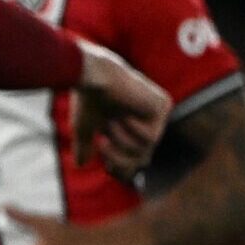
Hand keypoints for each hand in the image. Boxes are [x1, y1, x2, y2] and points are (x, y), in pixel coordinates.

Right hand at [72, 40, 166, 176]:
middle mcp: (145, 118)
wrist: (92, 77)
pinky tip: (125, 116)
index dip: (121, 167)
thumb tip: (81, 164)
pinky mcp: (163, 105)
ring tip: (111, 122)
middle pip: (141, 160)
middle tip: (102, 144)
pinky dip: (133, 131)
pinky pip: (151, 137)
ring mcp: (157, 112)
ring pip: (145, 150)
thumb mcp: (85, 128)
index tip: (107, 168)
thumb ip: (85, 145)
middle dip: (120, 159)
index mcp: (128, 123)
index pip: (134, 158)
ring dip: (122, 141)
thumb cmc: (87, 99)